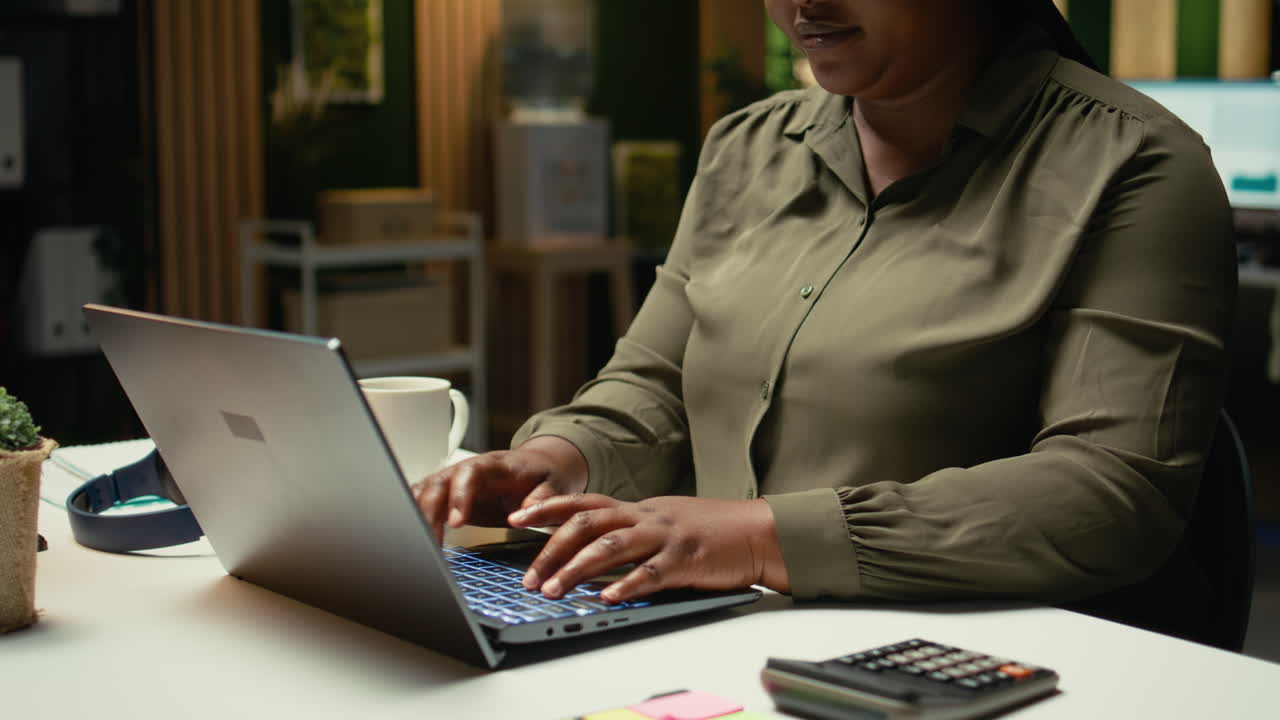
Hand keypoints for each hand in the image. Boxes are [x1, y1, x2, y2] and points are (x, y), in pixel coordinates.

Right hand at [413, 436, 587, 543]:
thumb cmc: (542, 476)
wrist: (536, 467)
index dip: (459, 497)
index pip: (468, 474)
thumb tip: (521, 515)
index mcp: (493, 465)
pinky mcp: (448, 495)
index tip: (456, 522)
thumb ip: (541, 499)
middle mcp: (467, 469)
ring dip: (418, 517)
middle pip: (438, 483)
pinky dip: (415, 517)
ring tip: (419, 547)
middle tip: (430, 541)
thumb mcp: (552, 486)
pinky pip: (423, 501)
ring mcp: (454, 481)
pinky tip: (414, 539)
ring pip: (425, 492)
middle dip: (428, 511)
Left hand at [507, 494, 790, 602]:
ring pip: (612, 546)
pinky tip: (607, 598)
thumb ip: (629, 531)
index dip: (546, 509)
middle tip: (530, 577)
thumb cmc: (709, 530)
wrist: (757, 532)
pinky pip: (651, 572)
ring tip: (554, 591)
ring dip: (578, 569)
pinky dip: (626, 585)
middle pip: (588, 523)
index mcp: (638, 508)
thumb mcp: (663, 522)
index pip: (582, 502)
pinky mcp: (685, 559)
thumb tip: (587, 550)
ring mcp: (665, 536)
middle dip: (551, 549)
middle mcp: (646, 516)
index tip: (514, 518)